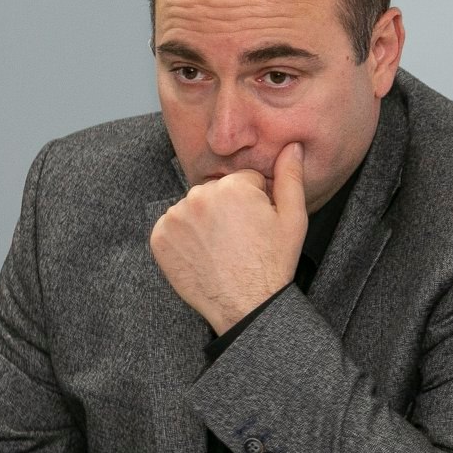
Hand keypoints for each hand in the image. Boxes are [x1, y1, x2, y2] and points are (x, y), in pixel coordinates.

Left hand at [150, 142, 307, 332]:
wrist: (246, 305)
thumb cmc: (273, 264)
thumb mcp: (293, 219)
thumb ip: (291, 176)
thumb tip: (291, 146)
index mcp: (232, 186)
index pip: (242, 181)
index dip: (254, 202)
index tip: (256, 226)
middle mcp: (199, 195)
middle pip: (215, 192)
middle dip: (226, 209)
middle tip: (240, 240)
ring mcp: (175, 218)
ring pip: (193, 208)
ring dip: (204, 222)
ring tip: (221, 249)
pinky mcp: (159, 237)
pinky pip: (172, 227)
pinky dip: (184, 238)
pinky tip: (202, 255)